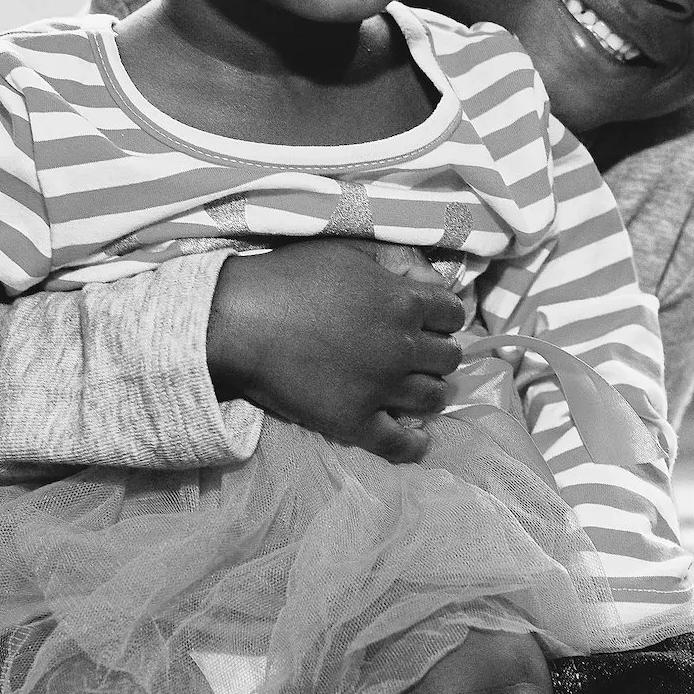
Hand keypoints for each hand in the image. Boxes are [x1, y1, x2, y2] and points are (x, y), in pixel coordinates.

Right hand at [206, 241, 466, 463]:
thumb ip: (399, 260)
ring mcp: (381, 389)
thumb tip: (435, 282)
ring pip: (433, 398)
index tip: (428, 321)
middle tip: (418, 356)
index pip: (453, 315)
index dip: (442, 317)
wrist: (240, 321)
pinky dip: (415, 444)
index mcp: (404, 302)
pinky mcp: (355, 422)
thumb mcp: (349, 249)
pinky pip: (399, 444)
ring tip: (416, 391)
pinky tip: (417, 438)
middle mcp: (403, 347)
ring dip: (431, 392)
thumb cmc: (290, 277)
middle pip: (448, 358)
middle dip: (437, 354)